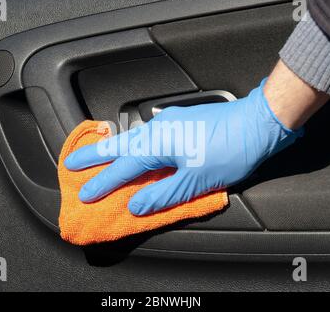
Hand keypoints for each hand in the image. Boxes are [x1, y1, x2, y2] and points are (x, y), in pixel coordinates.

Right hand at [64, 79, 302, 215]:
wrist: (258, 122)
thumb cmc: (231, 151)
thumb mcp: (196, 181)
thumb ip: (163, 194)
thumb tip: (135, 206)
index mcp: (158, 144)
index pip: (123, 169)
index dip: (102, 184)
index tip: (84, 194)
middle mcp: (158, 129)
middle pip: (118, 145)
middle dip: (93, 155)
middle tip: (71, 162)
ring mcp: (169, 123)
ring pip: (131, 138)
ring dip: (111, 149)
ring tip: (95, 156)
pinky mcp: (180, 122)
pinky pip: (146, 134)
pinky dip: (132, 144)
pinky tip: (132, 149)